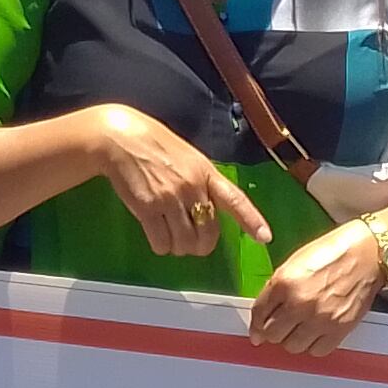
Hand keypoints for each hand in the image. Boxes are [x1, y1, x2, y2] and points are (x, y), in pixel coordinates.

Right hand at [85, 105, 269, 258]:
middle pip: (208, 232)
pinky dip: (162, 247)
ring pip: (185, 241)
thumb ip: (201, 182)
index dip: (251, 220)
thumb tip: (208, 210)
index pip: (235, 199)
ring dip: (180, 248)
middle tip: (193, 245)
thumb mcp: (188, 157)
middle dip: (201, 245)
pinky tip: (158, 241)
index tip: (265, 237)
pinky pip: (161, 241)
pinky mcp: (147, 207)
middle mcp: (192, 186)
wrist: (122, 139)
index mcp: (206, 172)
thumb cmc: (155, 146)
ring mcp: (170, 198)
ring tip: (173, 242)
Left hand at [250, 220, 387, 357]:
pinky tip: (315, 333)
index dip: (256, 325)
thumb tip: (264, 314)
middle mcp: (300, 303)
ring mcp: (320, 318)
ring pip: (292, 346)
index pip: (259, 314)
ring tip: (299, 329)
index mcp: (285, 282)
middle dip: (273, 332)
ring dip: (292, 340)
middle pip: (272, 334)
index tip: (257, 331)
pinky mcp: (339, 329)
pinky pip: (317, 351)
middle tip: (280, 326)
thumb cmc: (332, 253)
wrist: (367, 254)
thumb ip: (276, 288)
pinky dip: (313, 345)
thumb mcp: (294, 262)